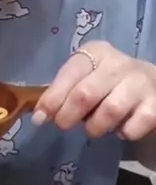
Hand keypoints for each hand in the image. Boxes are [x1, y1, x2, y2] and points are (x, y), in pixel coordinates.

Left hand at [33, 41, 155, 140]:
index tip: (41, 118)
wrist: (151, 85)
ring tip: (93, 129)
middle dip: (68, 115)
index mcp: (95, 52)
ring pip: (110, 109)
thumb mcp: (86, 77)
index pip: (69, 73)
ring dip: (96, 126)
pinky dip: (125, 132)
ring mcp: (139, 82)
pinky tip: (121, 130)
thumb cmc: (108, 82)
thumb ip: (63, 92)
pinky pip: (136, 124)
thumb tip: (40, 116)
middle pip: (86, 93)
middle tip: (63, 126)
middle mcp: (118, 63)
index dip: (53, 98)